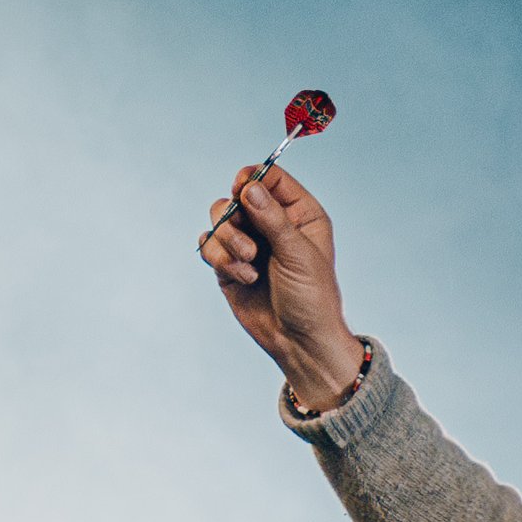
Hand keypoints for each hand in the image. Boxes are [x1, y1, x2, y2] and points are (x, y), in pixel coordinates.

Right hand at [198, 163, 365, 409]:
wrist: (298, 343)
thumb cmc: (311, 299)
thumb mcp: (298, 253)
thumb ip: (272, 218)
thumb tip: (248, 187)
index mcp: (299, 214)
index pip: (270, 178)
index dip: (253, 178)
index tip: (243, 189)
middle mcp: (272, 224)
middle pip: (237, 195)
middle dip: (235, 216)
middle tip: (250, 245)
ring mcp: (249, 242)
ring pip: (219, 218)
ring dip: (228, 239)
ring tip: (248, 264)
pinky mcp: (229, 264)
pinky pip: (209, 244)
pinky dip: (220, 259)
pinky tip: (243, 278)